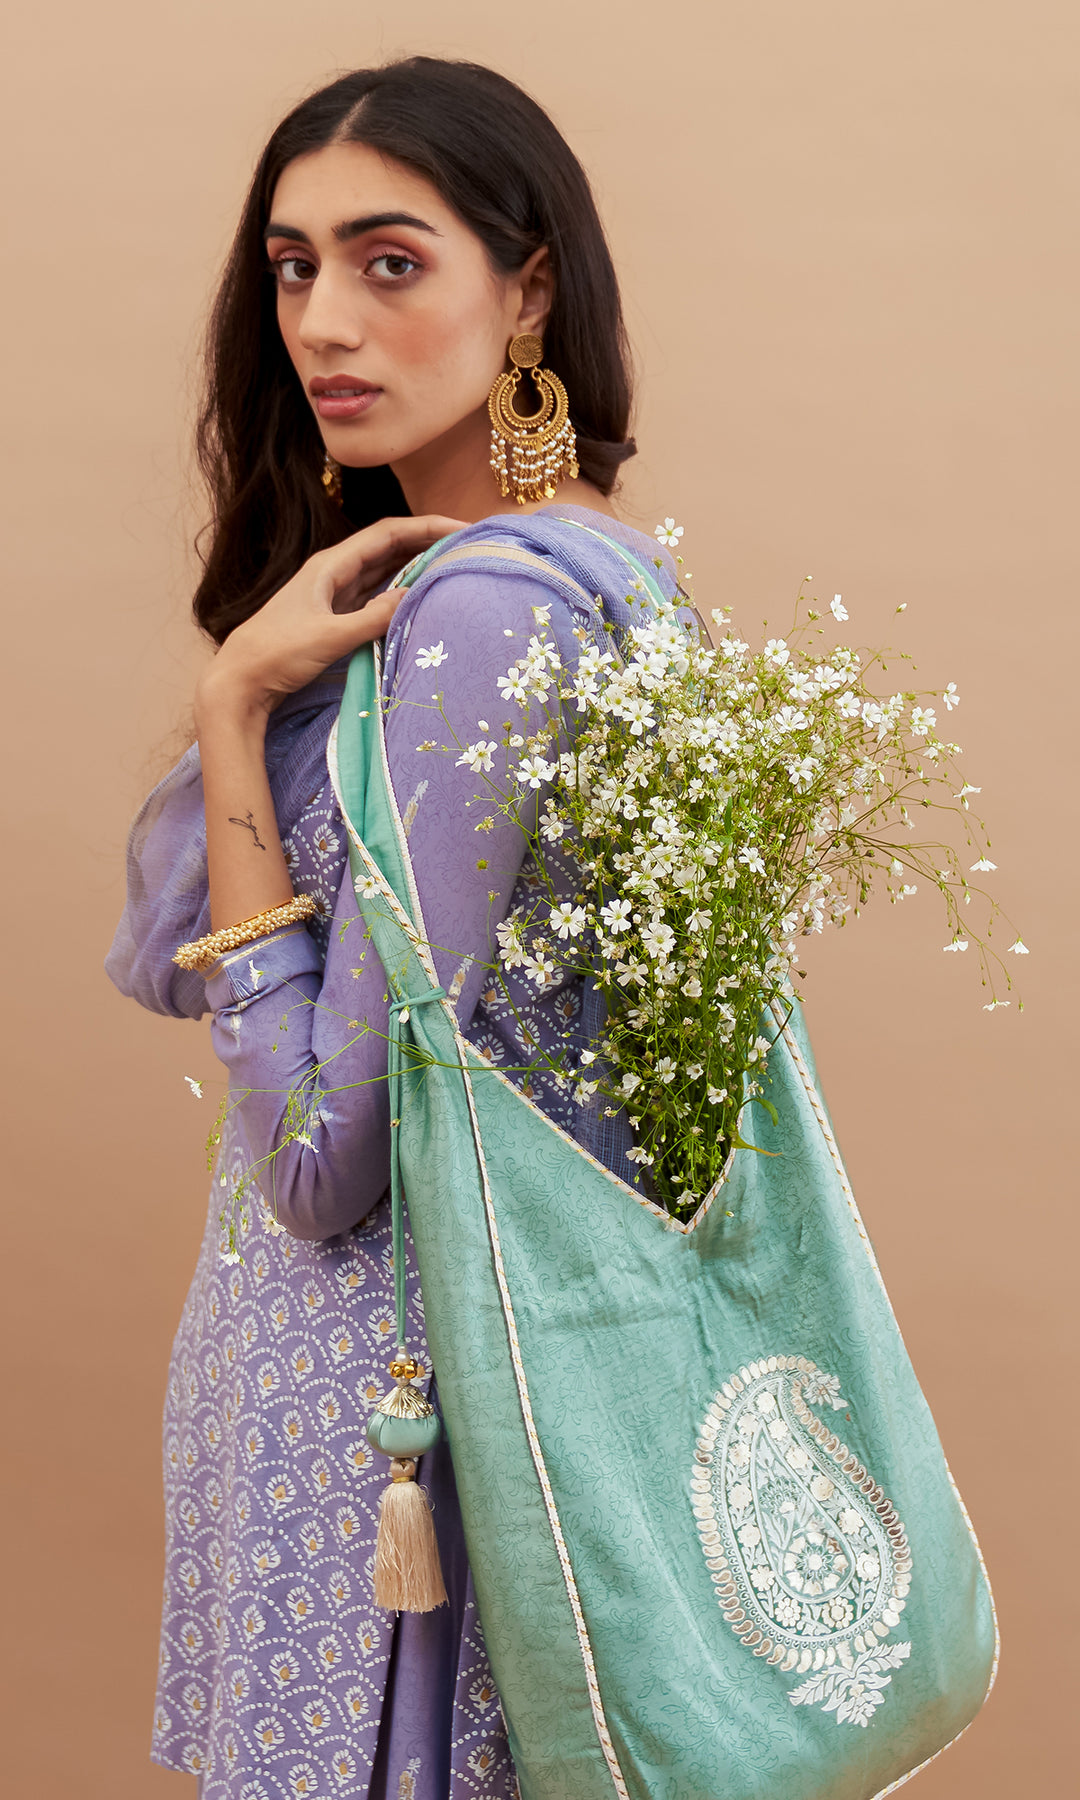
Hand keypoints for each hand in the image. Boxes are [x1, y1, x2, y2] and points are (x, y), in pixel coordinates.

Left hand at [196, 514, 464, 716]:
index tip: (461, 529)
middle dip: (427, 543)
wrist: (240, 681)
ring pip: (384, 573)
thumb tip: (415, 596)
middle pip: (389, 548)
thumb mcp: (330, 636)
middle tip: (466, 546)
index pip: (387, 534)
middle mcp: (334, 574)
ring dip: (416, 568)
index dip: (426, 527)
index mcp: (330, 565)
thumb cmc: (276, 654)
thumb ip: (373, 617)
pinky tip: (420, 599)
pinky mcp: (335, 618)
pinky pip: (375, 597)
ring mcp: (334, 596)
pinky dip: (400, 594)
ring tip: (452, 567)